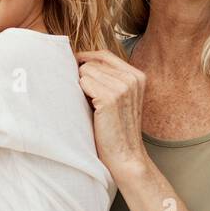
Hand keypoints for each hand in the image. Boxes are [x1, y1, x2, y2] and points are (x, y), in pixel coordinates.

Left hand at [76, 49, 149, 178]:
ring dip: (81, 88)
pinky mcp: (110, 97)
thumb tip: (77, 60)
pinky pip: (83, 83)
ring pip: (85, 71)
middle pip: (91, 62)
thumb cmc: (114, 128)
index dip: (85, 59)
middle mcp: (132, 78)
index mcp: (137, 75)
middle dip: (82, 78)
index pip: (103, 54)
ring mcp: (123, 87)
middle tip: (87, 100)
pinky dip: (81, 95)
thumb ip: (106, 78)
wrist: (124, 155)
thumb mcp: (117, 97)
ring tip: (90, 106)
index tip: (72, 68)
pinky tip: (90, 110)